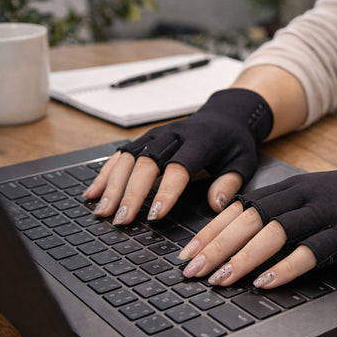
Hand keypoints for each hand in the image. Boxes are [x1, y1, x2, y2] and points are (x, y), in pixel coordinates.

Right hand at [83, 88, 272, 223]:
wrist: (225, 116)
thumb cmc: (234, 144)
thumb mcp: (242, 163)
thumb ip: (229, 183)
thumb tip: (216, 205)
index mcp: (201, 141)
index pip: (179, 166)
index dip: (166, 191)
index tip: (155, 216)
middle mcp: (174, 135)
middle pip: (147, 162)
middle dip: (132, 192)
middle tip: (122, 219)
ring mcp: (156, 135)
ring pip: (129, 157)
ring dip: (113, 185)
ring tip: (103, 211)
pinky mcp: (145, 138)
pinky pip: (121, 155)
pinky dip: (106, 174)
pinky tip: (94, 193)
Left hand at [178, 153, 336, 288]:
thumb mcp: (317, 198)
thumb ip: (285, 214)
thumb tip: (245, 241)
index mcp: (292, 188)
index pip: (240, 208)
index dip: (210, 232)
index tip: (186, 253)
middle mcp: (304, 197)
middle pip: (250, 219)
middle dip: (216, 247)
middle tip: (192, 272)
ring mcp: (327, 213)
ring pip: (275, 233)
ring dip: (244, 258)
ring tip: (222, 280)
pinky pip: (313, 250)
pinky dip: (288, 267)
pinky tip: (269, 283)